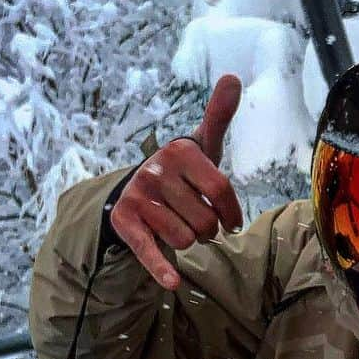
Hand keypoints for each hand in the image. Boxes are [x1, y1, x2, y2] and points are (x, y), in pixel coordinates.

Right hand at [110, 75, 245, 288]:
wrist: (133, 192)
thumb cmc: (180, 172)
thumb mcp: (200, 145)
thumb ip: (218, 115)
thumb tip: (233, 76)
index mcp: (180, 151)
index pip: (222, 192)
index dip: (232, 214)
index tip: (231, 221)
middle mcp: (156, 170)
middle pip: (205, 220)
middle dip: (208, 230)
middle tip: (197, 223)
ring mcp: (138, 196)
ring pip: (185, 238)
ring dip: (189, 242)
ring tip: (180, 230)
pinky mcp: (125, 222)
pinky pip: (149, 250)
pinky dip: (161, 268)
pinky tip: (172, 282)